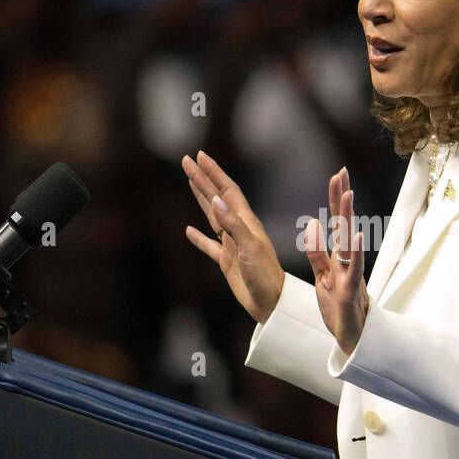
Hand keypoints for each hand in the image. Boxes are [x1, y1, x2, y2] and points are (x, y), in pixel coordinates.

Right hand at [182, 150, 284, 322]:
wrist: (272, 302)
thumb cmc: (265, 275)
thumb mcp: (249, 247)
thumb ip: (232, 224)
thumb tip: (214, 200)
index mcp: (246, 221)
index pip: (226, 190)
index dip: (212, 172)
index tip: (198, 156)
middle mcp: (239, 228)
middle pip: (216, 197)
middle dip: (202, 178)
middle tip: (187, 161)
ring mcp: (232, 244)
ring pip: (212, 216)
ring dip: (201, 198)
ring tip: (190, 182)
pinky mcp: (228, 261)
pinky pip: (210, 245)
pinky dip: (198, 237)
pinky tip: (189, 231)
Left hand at [305, 167, 368, 355]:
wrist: (352, 338)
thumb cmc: (339, 307)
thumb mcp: (322, 277)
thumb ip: (316, 252)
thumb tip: (312, 224)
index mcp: (337, 258)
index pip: (335, 222)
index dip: (335, 199)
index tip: (337, 175)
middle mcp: (346, 262)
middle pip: (343, 225)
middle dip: (341, 199)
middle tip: (341, 174)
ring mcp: (350, 275)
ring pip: (348, 243)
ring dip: (348, 218)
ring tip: (348, 196)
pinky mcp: (350, 292)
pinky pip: (353, 270)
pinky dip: (356, 253)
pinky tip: (357, 236)